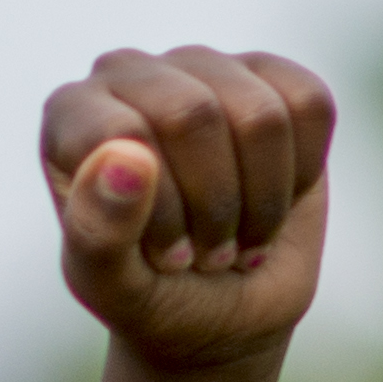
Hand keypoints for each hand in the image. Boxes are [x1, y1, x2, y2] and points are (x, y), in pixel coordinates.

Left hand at [42, 47, 332, 374]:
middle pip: (193, 114)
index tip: (164, 257)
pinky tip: (270, 198)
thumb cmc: (149, 297)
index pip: (124, 133)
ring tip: (233, 236)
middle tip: (205, 252)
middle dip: (212, 207)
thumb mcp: (111, 288)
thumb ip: (98, 232)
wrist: (217, 316)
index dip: (160, 211)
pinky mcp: (269, 73)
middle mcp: (130, 73)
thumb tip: (125, 156)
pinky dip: (300, 175)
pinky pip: (310, 107)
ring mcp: (202, 65)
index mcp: (72, 115)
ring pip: (260, 116)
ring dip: (260, 202)